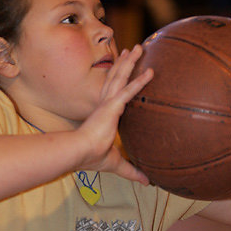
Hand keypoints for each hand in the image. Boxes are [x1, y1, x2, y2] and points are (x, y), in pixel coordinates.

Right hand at [77, 44, 153, 182]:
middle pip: (115, 77)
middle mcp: (105, 104)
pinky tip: (151, 71)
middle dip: (124, 62)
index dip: (119, 79)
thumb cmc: (93, 157)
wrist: (80, 153)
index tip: (124, 68)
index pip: (113, 92)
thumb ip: (133, 171)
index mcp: (104, 114)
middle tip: (132, 49)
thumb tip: (148, 183)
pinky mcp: (112, 106)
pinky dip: (140, 80)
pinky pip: (129, 90)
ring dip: (130, 62)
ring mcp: (108, 102)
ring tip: (139, 47)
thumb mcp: (117, 163)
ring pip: (121, 76)